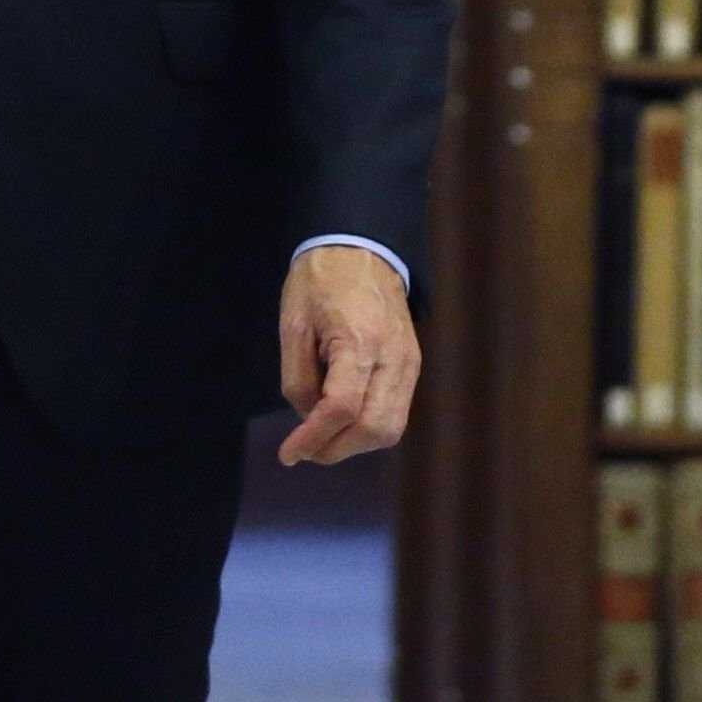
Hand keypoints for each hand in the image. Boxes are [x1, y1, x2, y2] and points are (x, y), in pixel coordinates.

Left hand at [276, 244, 419, 466]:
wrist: (364, 248)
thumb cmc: (320, 281)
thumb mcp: (293, 325)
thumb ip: (298, 379)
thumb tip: (307, 421)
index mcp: (359, 340)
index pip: (341, 408)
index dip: (312, 438)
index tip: (288, 454)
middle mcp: (393, 356)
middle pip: (374, 428)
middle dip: (335, 448)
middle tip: (305, 446)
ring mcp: (409, 362)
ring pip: (391, 429)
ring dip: (354, 443)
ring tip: (324, 433)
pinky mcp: (413, 364)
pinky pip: (396, 413)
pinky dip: (369, 427)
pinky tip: (344, 418)